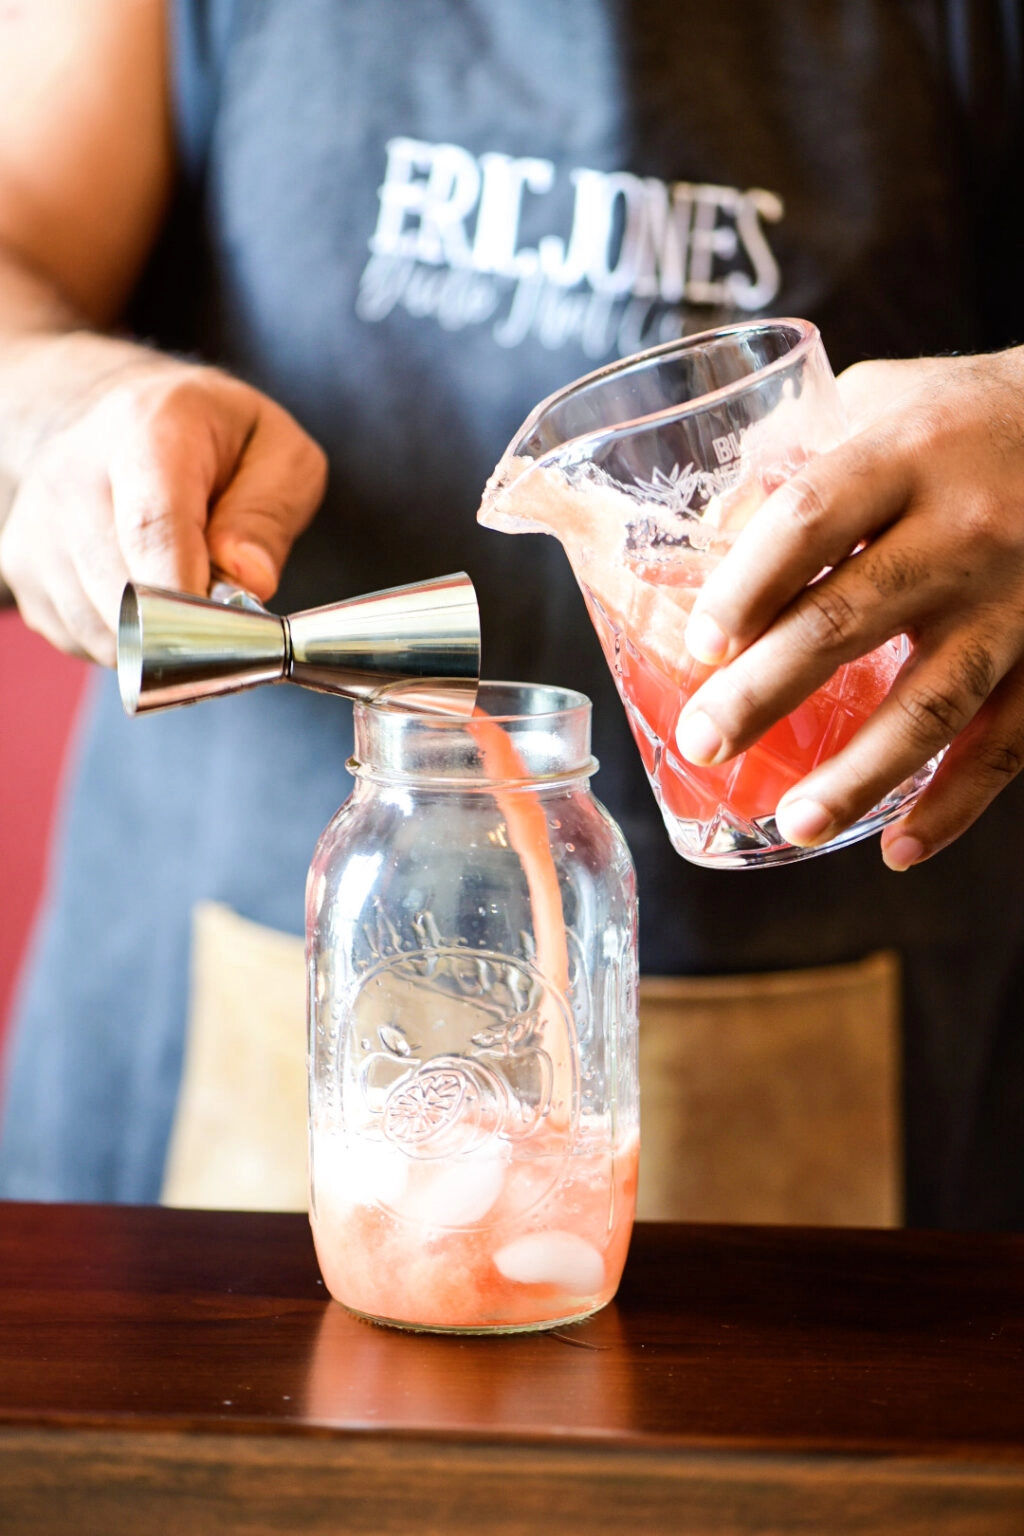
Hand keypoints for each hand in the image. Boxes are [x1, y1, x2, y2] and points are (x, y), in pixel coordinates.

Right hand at [0, 349, 326, 665]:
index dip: (188, 594)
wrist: (116, 419)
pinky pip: (84, 638)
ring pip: (103, 628)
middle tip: (226, 612)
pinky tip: (146, 598)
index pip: (153, 527)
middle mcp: (74, 474)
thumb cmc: (210, 438)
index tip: (226, 633)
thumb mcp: (276, 449)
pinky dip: (127, 639)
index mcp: (147, 431)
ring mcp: (38, 525)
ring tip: (185, 591)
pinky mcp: (22, 568)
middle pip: (122, 591)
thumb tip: (249, 581)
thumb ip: (270, 512)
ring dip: (158, 638)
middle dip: (186, 626)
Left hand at [674, 347, 1023, 869]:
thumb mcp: (878, 401)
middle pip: (853, 617)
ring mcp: (1017, 599)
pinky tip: (901, 848)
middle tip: (705, 743)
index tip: (699, 646)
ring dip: (861, 774)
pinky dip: (958, 802)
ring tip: (795, 825)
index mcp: (906, 454)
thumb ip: (793, 456)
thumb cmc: (964, 419)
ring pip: (935, 700)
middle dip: (767, 690)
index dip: (749, 583)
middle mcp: (965, 527)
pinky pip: (1009, 741)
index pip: (812, 516)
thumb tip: (700, 531)